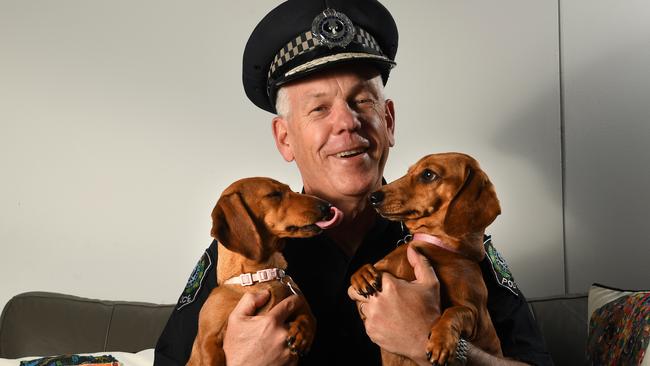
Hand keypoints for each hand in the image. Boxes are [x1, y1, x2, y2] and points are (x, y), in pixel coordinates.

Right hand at [223, 290, 298, 365]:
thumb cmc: (236, 350)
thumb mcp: (235, 320)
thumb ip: (249, 301)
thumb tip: (265, 293)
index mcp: (271, 322)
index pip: (291, 304)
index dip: (295, 299)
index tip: (296, 299)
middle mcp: (283, 336)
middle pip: (297, 320)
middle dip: (291, 320)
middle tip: (282, 324)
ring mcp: (289, 351)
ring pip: (298, 336)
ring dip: (291, 335)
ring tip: (278, 340)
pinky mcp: (293, 363)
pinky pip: (297, 351)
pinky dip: (290, 349)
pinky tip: (278, 351)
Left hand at [348, 244, 440, 364]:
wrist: (428, 341)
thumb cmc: (430, 311)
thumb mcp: (431, 284)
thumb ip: (420, 263)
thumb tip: (412, 248)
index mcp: (390, 285)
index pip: (372, 274)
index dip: (378, 277)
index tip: (383, 282)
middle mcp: (377, 300)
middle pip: (355, 289)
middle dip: (361, 289)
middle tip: (371, 293)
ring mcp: (372, 316)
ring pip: (361, 306)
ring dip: (370, 306)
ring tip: (386, 311)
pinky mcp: (371, 330)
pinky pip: (367, 322)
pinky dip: (375, 321)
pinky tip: (389, 323)